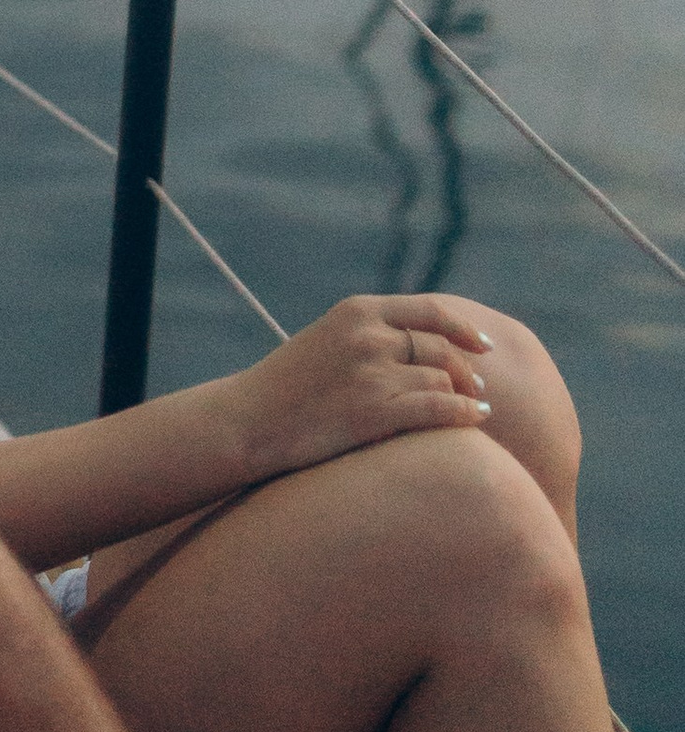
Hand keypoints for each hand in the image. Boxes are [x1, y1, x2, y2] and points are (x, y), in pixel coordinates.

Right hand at [215, 295, 494, 481]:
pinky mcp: (374, 410)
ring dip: (464, 395)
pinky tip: (476, 419)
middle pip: (441, 349)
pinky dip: (465, 413)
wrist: (248, 420)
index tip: (483, 344)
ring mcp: (371, 373)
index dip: (464, 328)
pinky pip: (439, 409)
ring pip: (442, 380)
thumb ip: (370, 334)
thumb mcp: (327, 340)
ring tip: (475, 407)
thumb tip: (422, 342)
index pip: (430, 311)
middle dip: (467, 369)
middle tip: (480, 386)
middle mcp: (368, 336)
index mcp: (357, 311)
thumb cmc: (286, 387)